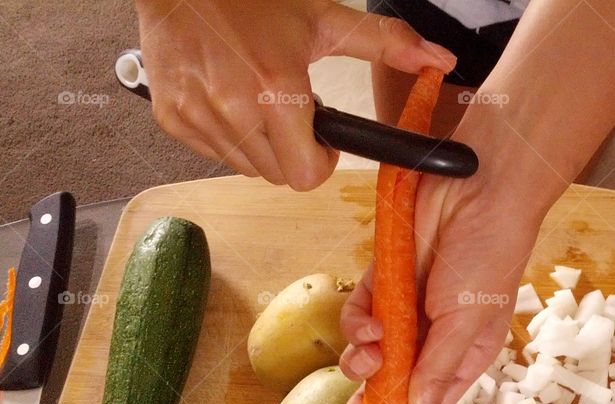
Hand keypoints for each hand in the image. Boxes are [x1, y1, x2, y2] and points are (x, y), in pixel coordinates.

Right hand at [135, 0, 454, 188]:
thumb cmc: (254, 1)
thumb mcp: (325, 19)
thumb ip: (387, 42)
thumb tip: (441, 61)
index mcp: (276, 89)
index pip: (306, 175)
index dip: (318, 162)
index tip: (318, 135)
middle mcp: (233, 109)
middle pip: (279, 176)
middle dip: (292, 152)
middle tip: (288, 111)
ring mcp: (198, 117)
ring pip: (248, 169)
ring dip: (261, 146)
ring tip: (257, 100)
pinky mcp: (172, 120)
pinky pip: (215, 154)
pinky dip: (228, 136)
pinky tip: (227, 98)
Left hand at [336, 171, 540, 403]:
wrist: (479, 186)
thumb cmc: (489, 258)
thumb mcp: (467, 327)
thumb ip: (438, 374)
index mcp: (463, 354)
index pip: (427, 399)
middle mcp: (433, 335)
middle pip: (393, 379)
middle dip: (368, 402)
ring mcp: (407, 306)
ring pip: (372, 348)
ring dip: (363, 358)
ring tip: (368, 354)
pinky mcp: (385, 277)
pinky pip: (361, 310)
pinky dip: (358, 322)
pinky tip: (368, 325)